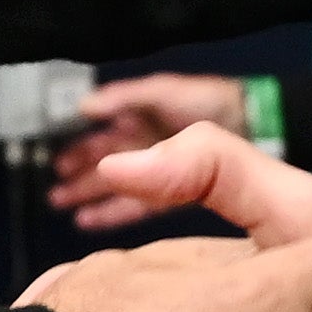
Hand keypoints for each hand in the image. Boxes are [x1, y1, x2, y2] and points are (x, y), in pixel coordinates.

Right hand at [43, 66, 261, 225]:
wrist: (257, 122)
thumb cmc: (211, 101)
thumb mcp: (163, 90)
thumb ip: (124, 98)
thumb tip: (84, 107)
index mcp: (140, 116)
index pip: (103, 135)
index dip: (80, 146)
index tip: (57, 160)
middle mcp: (148, 144)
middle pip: (107, 162)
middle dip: (81, 174)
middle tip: (54, 191)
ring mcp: (162, 171)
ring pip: (118, 186)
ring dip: (91, 194)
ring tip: (63, 204)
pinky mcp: (175, 196)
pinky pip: (138, 208)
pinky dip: (114, 213)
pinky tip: (89, 220)